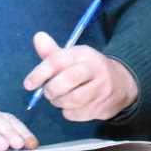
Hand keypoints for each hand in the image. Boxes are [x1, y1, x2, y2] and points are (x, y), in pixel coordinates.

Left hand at [23, 33, 137, 122]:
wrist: (122, 84)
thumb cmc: (89, 70)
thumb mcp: (73, 58)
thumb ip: (53, 52)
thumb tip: (37, 37)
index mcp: (83, 54)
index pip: (57, 61)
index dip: (39, 73)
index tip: (28, 84)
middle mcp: (94, 69)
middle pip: (67, 80)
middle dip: (52, 90)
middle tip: (48, 93)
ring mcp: (101, 88)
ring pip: (73, 99)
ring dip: (59, 102)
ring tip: (59, 99)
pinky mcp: (102, 106)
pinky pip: (78, 113)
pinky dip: (68, 113)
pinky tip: (70, 107)